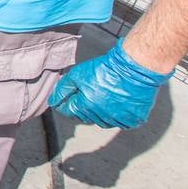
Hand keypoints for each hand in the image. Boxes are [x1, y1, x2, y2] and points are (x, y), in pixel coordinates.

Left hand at [47, 39, 172, 128]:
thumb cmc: (105, 69)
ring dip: (101, 111)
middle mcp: (101, 117)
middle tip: (90, 91)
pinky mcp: (134, 119)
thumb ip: (63, 89)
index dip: (66, 102)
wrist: (134, 67)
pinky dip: (119, 114)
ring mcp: (119, 120)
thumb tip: (53, 101)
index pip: (68, 111)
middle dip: (83, 106)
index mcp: (85, 107)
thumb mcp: (77, 74)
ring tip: (105, 94)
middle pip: (86, 116)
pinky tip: (119, 100)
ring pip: (104, 120)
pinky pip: (122, 121)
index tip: (70, 95)